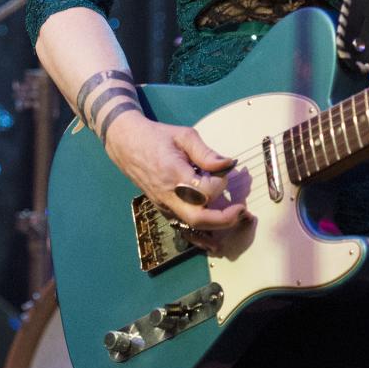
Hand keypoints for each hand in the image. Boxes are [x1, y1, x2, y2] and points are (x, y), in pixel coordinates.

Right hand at [103, 112, 249, 252]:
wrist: (126, 145)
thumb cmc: (157, 137)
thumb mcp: (183, 136)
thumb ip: (206, 153)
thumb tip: (228, 164)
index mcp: (173, 174)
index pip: (204, 191)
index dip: (220, 182)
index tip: (224, 169)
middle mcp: (168, 195)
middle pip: (198, 219)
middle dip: (224, 219)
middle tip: (242, 211)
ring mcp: (164, 205)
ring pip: (192, 226)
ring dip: (215, 225)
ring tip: (234, 216)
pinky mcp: (163, 209)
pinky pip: (184, 225)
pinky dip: (201, 230)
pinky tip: (215, 232)